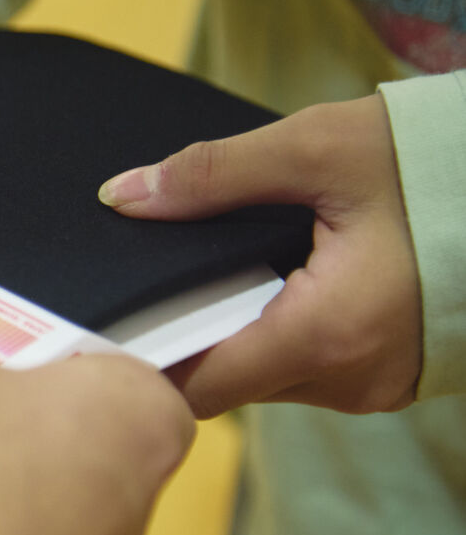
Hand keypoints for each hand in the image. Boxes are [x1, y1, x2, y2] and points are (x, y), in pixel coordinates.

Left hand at [98, 94, 421, 416]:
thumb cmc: (441, 161)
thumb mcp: (319, 148)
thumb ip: (214, 176)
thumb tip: (124, 197)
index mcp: (328, 334)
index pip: (198, 386)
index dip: (144, 360)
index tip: (103, 326)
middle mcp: (352, 378)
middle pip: (228, 383)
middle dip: (186, 337)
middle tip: (147, 283)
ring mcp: (377, 384)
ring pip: (267, 376)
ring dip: (235, 331)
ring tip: (212, 272)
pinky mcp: (393, 374)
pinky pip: (309, 367)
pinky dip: (279, 330)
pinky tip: (269, 278)